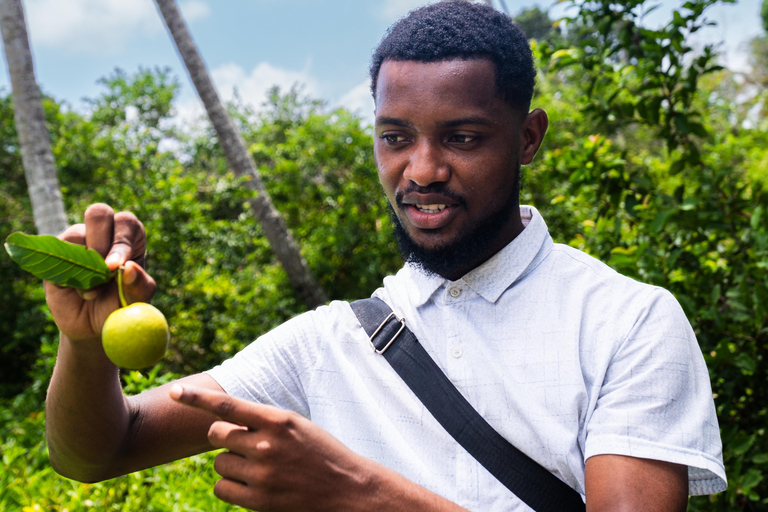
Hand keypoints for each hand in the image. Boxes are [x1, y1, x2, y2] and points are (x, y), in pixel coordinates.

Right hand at [44, 203, 156, 341]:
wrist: (94, 326)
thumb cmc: (120, 306)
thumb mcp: (137, 300)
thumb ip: (139, 284)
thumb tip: (129, 267)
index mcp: (129, 237)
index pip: (126, 222)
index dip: (121, 241)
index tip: (116, 266)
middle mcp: (103, 233)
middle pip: (99, 213)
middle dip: (101, 242)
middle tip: (104, 270)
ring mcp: (77, 240)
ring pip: (76, 233)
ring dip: (85, 264)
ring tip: (94, 290)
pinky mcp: (54, 254)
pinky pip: (56, 252)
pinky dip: (68, 274)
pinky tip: (80, 291)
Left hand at [170, 384, 371, 511]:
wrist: (347, 488)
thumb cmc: (319, 452)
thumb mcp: (295, 425)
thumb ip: (262, 421)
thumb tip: (223, 422)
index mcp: (277, 420)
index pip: (228, 405)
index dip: (197, 398)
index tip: (174, 390)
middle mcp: (267, 445)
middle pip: (216, 434)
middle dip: (224, 437)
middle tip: (245, 443)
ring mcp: (262, 474)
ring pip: (219, 463)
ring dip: (231, 463)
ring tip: (259, 466)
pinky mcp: (259, 500)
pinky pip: (222, 489)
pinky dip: (230, 486)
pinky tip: (252, 484)